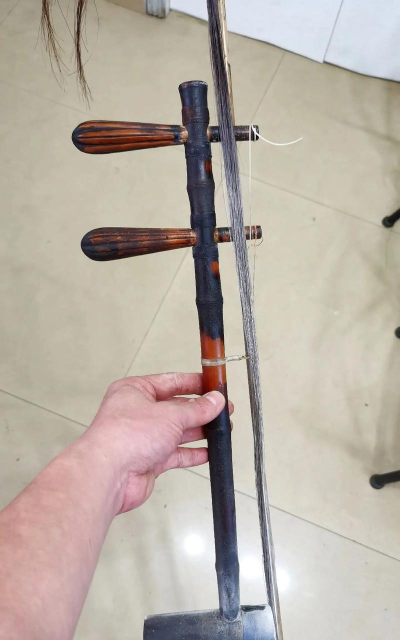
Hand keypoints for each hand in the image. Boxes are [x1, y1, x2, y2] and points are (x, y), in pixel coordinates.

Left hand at [84, 373, 233, 513]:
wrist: (109, 474)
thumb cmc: (126, 436)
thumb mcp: (170, 415)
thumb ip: (196, 409)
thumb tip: (215, 401)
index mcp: (135, 391)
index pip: (170, 382)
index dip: (194, 383)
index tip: (214, 386)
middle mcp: (137, 412)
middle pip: (176, 408)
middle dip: (200, 410)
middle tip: (224, 410)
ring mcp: (143, 437)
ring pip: (177, 431)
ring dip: (199, 431)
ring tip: (223, 429)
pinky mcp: (148, 460)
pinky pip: (175, 454)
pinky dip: (192, 453)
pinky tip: (209, 452)